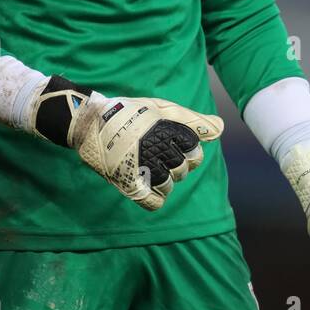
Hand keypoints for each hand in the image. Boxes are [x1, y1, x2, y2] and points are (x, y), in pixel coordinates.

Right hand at [28, 77, 223, 209]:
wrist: (89, 121)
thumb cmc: (129, 112)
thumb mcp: (161, 107)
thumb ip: (192, 119)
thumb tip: (220, 128)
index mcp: (165, 129)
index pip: (194, 150)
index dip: (188, 150)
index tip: (175, 145)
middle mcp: (155, 148)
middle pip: (182, 169)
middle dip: (176, 165)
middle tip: (156, 154)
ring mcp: (140, 167)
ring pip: (168, 185)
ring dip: (163, 180)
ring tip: (148, 167)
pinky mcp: (126, 182)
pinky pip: (153, 201)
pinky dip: (153, 196)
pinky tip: (145, 184)